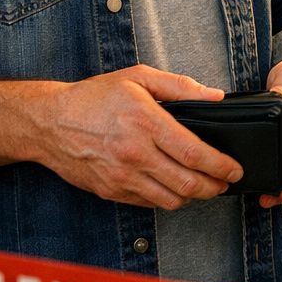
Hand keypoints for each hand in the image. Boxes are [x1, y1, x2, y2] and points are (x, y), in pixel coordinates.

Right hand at [30, 65, 241, 209]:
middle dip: (214, 187)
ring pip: (170, 199)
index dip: (220, 166)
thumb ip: (180, 86)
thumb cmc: (93, 98)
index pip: (193, 153)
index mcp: (145, 123)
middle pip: (187, 183)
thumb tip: (214, 96)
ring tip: (203, 186)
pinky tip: (174, 187)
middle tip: (224, 182)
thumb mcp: (138, 78)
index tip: (234, 170)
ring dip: (193, 196)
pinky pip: (148, 203)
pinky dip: (167, 198)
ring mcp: (121, 176)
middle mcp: (134, 154)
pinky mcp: (110, 191)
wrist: (47, 123)